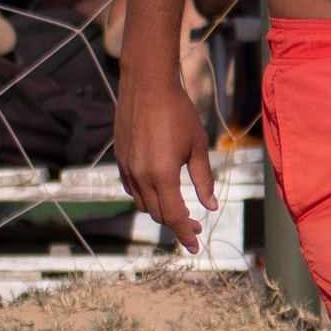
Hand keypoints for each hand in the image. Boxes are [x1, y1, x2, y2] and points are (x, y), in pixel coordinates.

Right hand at [116, 64, 216, 251]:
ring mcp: (126, 168)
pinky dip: (146, 197)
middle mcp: (140, 175)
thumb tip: (210, 206)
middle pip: (158, 214)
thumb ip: (203, 179)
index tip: (195, 245)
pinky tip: (160, 192)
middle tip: (195, 225)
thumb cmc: (178, 112)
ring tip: (180, 210)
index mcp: (162, 174)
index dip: (185, 233)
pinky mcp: (120, 160)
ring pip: (143, 204)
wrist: (147, 85)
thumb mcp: (197, 146)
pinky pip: (132, 189)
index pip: (174, 215)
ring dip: (161, 211)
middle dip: (177, 224)